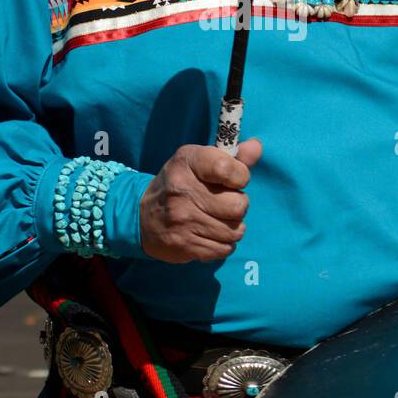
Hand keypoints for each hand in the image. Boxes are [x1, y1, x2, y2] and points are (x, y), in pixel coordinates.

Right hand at [140, 138, 261, 262]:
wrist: (141, 215)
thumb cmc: (180, 184)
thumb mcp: (199, 162)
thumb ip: (232, 157)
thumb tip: (256, 147)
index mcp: (187, 162)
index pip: (229, 169)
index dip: (240, 177)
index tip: (233, 180)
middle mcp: (182, 190)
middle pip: (238, 205)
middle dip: (238, 206)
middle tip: (224, 204)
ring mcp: (182, 220)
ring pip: (234, 231)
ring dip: (232, 227)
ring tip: (218, 220)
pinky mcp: (184, 245)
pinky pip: (224, 249)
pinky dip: (223, 244)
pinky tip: (210, 234)